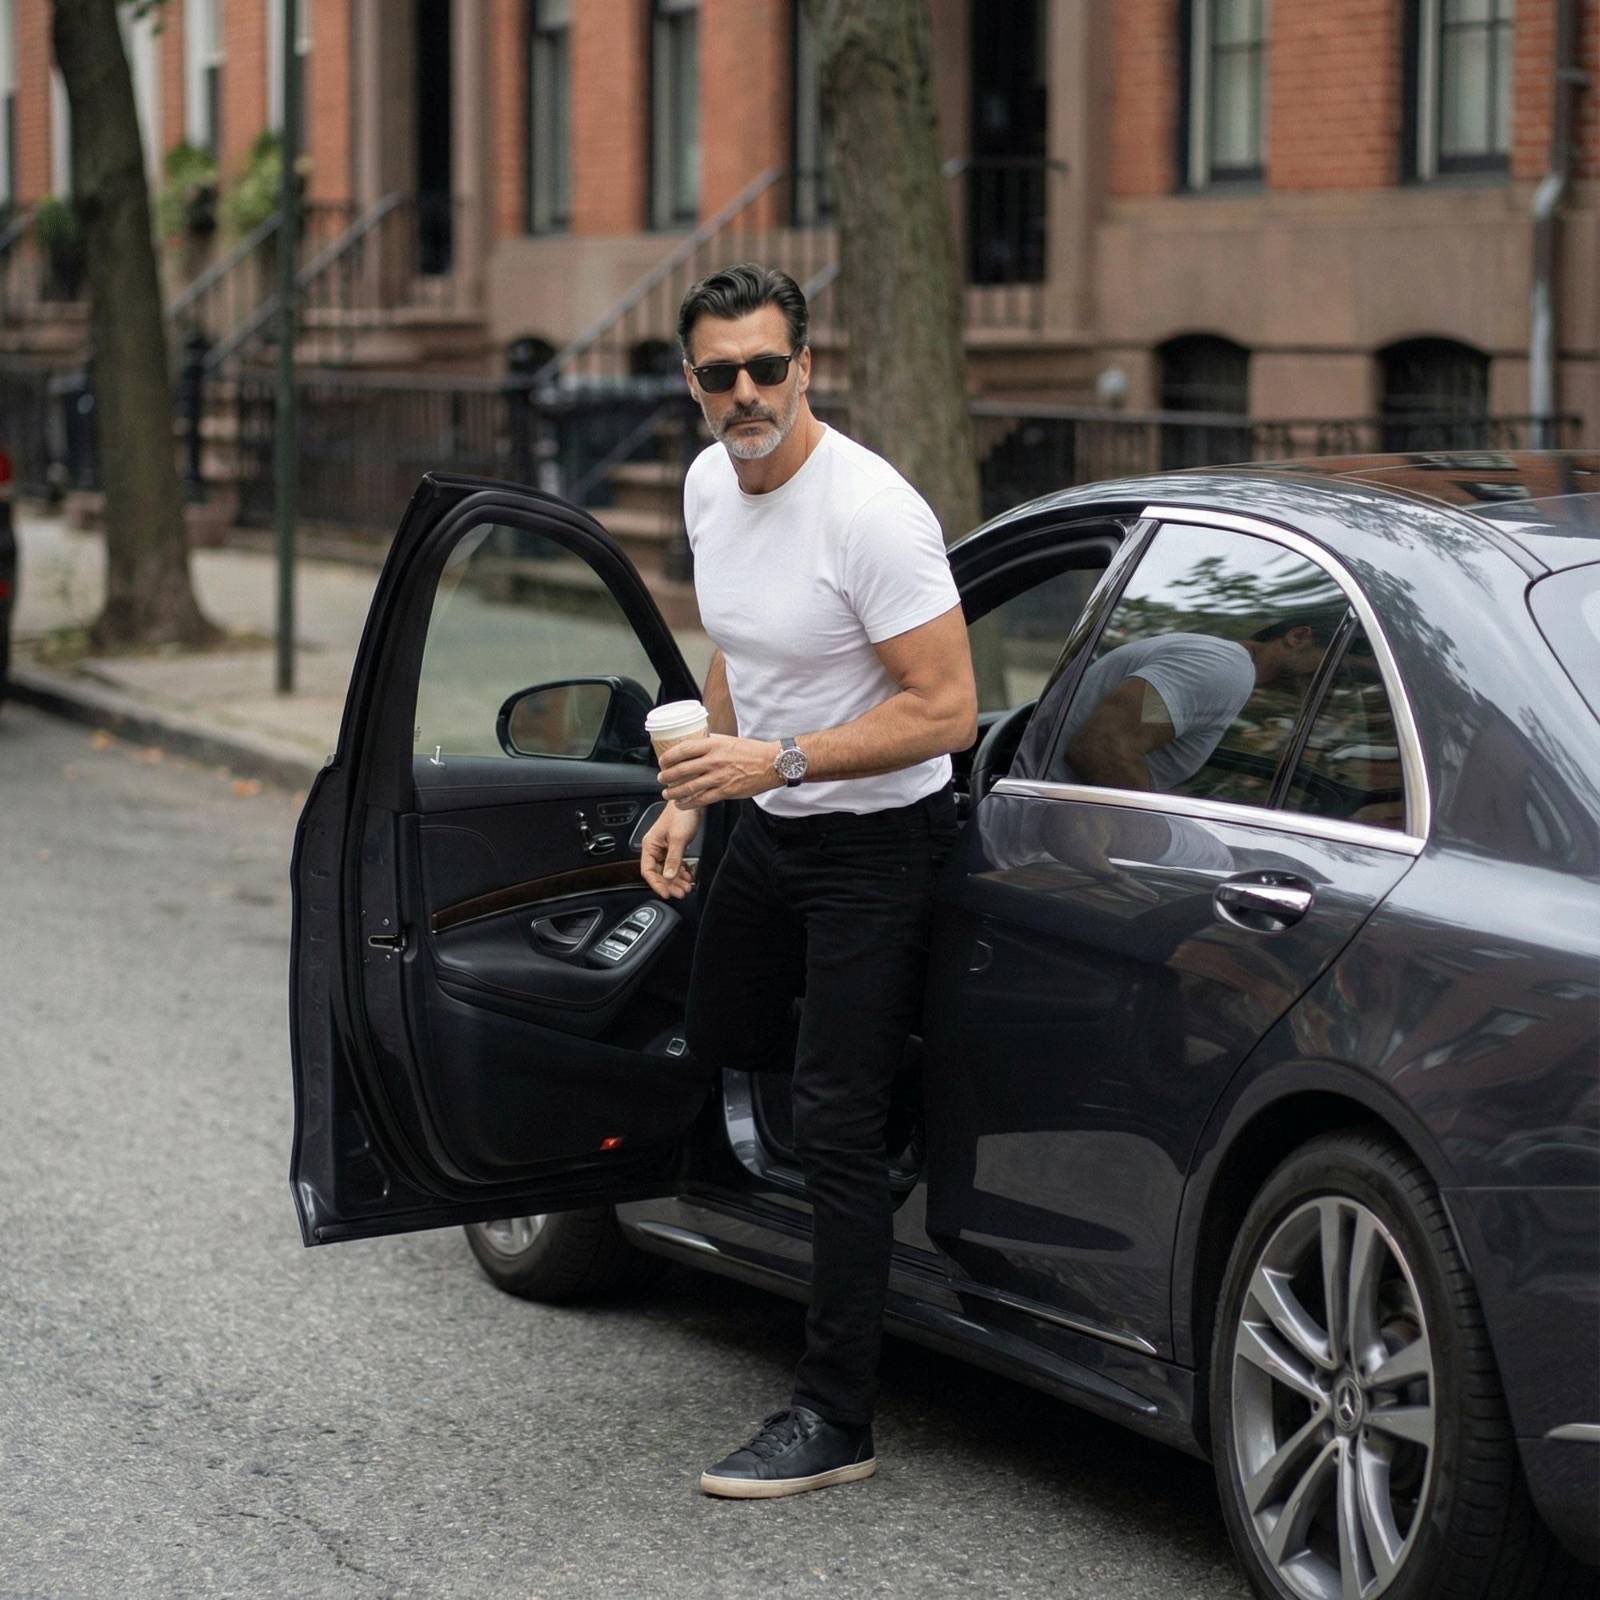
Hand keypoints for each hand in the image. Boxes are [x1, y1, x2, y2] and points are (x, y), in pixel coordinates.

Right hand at [639, 801, 700, 899]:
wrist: (691, 800)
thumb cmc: (681, 814)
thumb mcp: (678, 839)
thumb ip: (674, 859)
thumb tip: (669, 876)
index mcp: (650, 845)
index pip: (648, 871)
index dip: (657, 884)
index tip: (667, 893)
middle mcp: (655, 848)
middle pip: (658, 873)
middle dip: (669, 884)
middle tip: (680, 893)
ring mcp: (664, 848)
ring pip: (668, 870)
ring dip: (676, 880)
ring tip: (686, 888)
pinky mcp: (674, 847)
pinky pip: (675, 864)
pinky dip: (681, 872)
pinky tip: (687, 877)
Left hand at [658, 734, 782, 809]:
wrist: (772, 763)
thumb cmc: (751, 751)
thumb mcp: (728, 740)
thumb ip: (710, 744)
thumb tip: (694, 745)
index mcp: (713, 745)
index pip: (683, 750)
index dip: (669, 757)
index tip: (663, 761)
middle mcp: (714, 760)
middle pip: (682, 770)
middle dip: (667, 776)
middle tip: (661, 778)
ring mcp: (719, 777)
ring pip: (689, 787)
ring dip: (674, 792)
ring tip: (667, 793)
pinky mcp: (725, 791)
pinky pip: (702, 799)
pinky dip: (689, 803)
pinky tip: (682, 804)